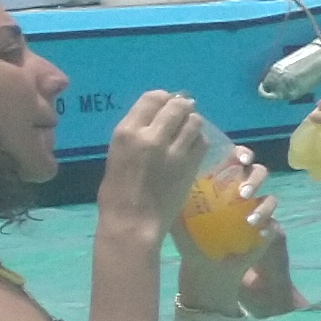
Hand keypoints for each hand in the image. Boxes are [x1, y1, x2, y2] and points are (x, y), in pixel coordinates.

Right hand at [100, 89, 206, 231]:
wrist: (132, 221)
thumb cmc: (117, 191)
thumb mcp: (118, 153)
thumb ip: (137, 134)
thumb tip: (156, 118)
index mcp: (127, 132)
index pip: (152, 98)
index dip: (164, 99)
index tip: (167, 105)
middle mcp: (151, 136)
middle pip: (178, 106)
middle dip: (182, 108)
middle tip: (182, 116)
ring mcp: (174, 151)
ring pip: (194, 121)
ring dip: (193, 123)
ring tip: (188, 131)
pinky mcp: (191, 165)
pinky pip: (202, 141)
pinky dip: (200, 139)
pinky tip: (193, 146)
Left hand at [175, 150, 278, 302]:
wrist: (205, 268)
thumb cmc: (191, 239)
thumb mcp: (177, 219)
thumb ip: (172, 200)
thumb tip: (163, 180)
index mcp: (223, 183)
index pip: (237, 161)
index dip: (243, 154)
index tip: (241, 159)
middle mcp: (244, 193)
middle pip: (259, 173)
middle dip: (255, 179)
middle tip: (242, 193)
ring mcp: (258, 211)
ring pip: (271, 199)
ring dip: (263, 206)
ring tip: (249, 220)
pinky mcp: (266, 231)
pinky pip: (274, 226)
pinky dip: (268, 228)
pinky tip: (260, 233)